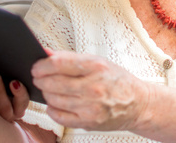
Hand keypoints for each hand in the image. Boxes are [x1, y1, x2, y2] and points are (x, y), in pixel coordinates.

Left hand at [31, 51, 150, 131]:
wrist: (138, 104)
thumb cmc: (118, 80)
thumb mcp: (98, 62)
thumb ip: (70, 58)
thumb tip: (46, 53)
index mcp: (96, 67)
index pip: (59, 64)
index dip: (42, 65)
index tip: (36, 66)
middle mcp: (93, 87)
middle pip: (53, 83)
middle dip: (40, 79)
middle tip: (38, 77)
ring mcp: (90, 107)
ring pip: (54, 100)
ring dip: (46, 93)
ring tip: (48, 88)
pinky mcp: (88, 122)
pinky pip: (59, 116)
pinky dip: (52, 109)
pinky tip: (55, 103)